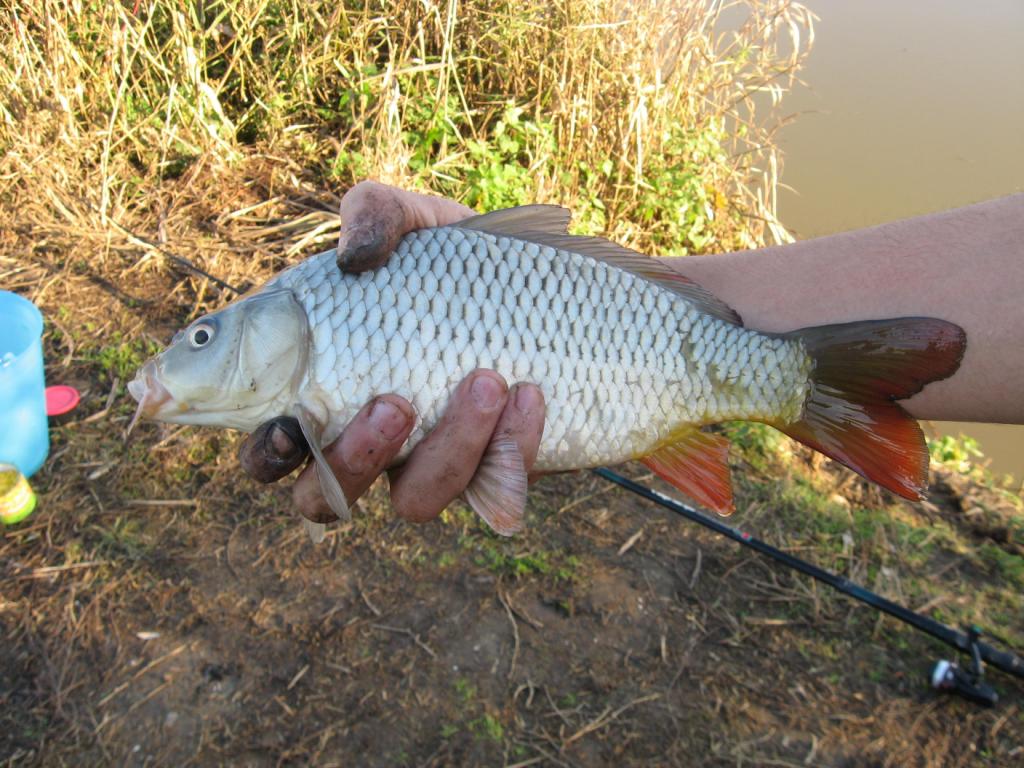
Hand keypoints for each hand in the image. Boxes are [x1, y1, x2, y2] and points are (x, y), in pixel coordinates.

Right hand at [238, 181, 545, 524]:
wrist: (544, 288)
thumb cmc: (452, 260)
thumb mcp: (414, 219)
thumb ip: (373, 214)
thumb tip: (354, 258)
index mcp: (323, 392)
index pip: (270, 449)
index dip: (266, 453)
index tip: (288, 425)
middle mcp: (367, 442)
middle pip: (326, 497)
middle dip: (354, 461)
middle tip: (394, 403)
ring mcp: (428, 464)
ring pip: (416, 500)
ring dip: (449, 449)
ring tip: (487, 380)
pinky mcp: (492, 473)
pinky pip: (494, 487)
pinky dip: (513, 445)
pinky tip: (530, 393)